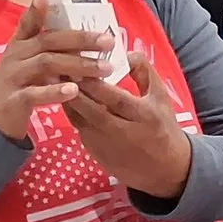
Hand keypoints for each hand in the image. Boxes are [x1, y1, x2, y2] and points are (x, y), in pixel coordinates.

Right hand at [0, 0, 115, 141]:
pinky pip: (35, 94)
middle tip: (108, 41)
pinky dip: (55, 92)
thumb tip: (82, 39)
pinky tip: (74, 91)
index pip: (28, 23)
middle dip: (80, 39)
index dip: (36, 10)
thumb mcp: (25, 63)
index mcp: (19, 45)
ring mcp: (13, 78)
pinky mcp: (14, 101)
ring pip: (46, 64)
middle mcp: (15, 57)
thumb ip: (46, 50)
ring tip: (103, 68)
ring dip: (77, 64)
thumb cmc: (16, 86)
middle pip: (48, 42)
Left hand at [63, 52, 194, 200]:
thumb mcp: (161, 96)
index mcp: (145, 117)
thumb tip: (125, 51)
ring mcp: (107, 147)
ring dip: (67, 100)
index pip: (115, 99)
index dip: (96, 83)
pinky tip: (63, 97)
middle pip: (93, 111)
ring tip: (57, 79)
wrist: (165, 170)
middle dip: (75, 90)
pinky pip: (79, 129)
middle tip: (60, 68)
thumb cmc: (163, 127)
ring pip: (80, 121)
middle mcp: (124, 134)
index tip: (80, 65)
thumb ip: (144, 71)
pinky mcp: (96, 154)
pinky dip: (71, 112)